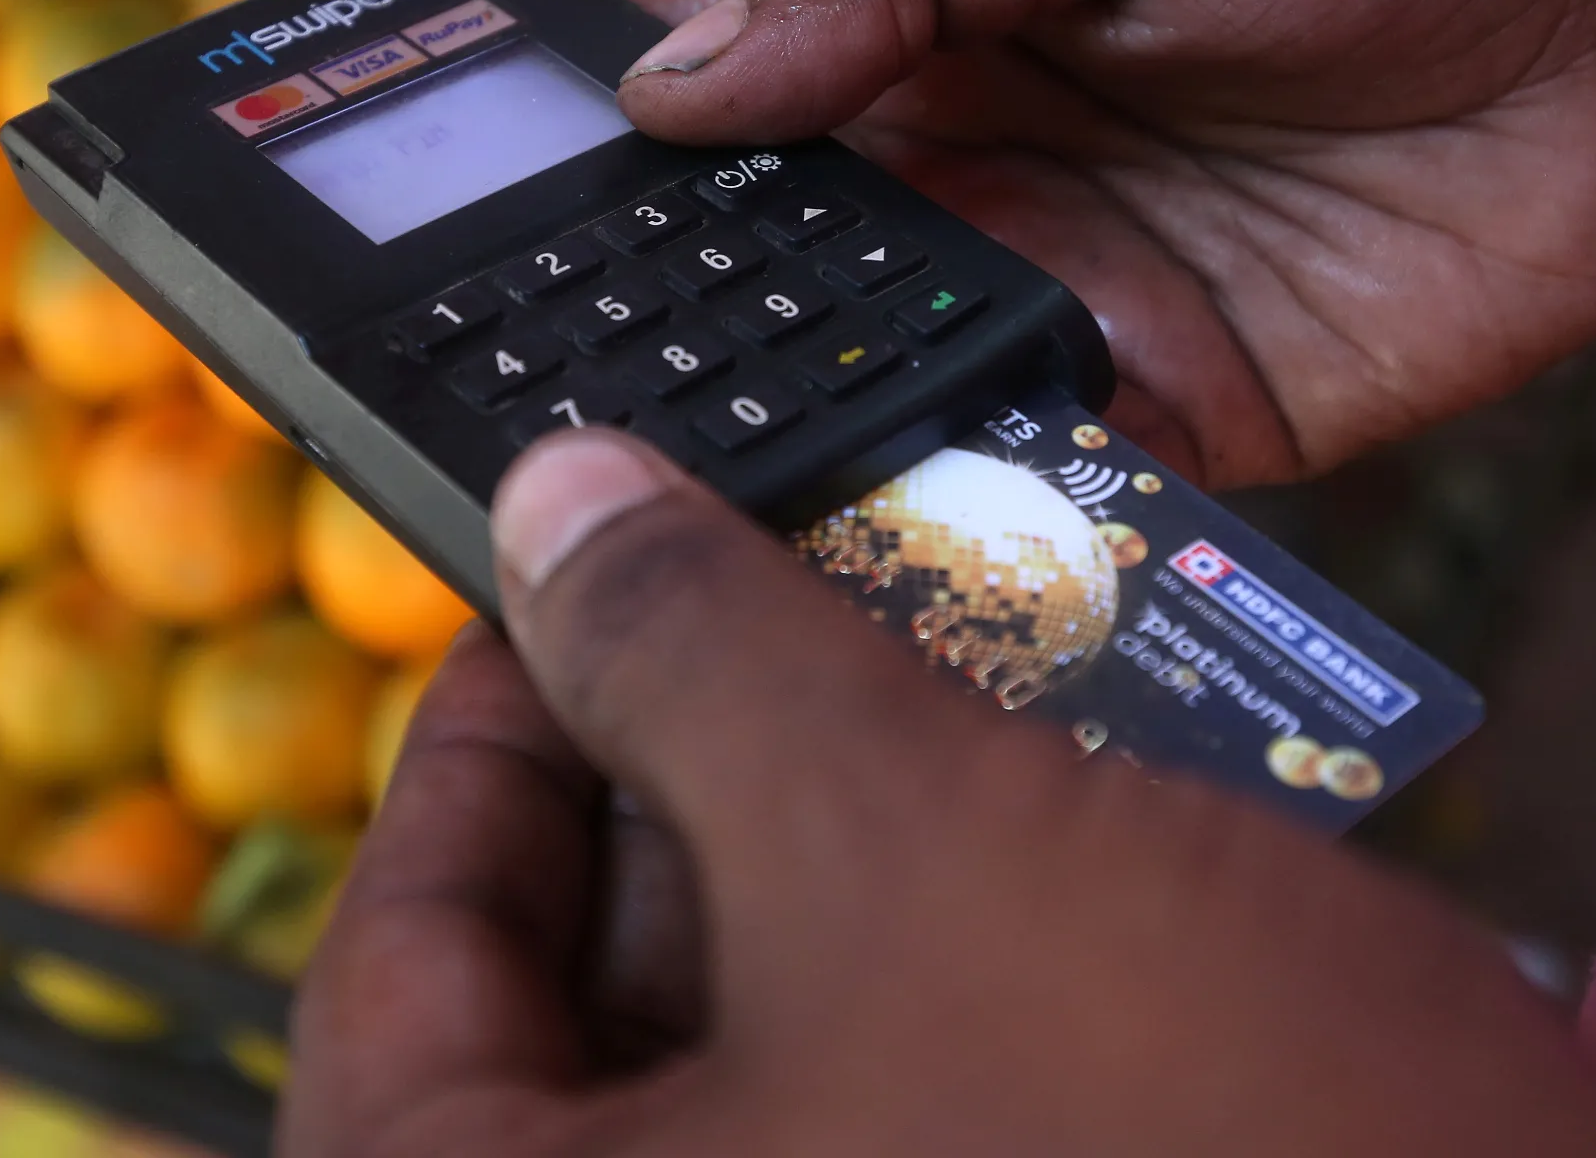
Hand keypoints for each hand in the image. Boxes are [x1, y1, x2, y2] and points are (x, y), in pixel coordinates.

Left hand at [281, 431, 1595, 1156]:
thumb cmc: (1203, 1143)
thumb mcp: (901, 854)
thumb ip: (693, 659)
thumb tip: (557, 502)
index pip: (392, 971)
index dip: (477, 740)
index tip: (570, 581)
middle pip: (580, 995)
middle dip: (695, 770)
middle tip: (775, 581)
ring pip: (770, 1023)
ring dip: (850, 832)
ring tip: (930, 649)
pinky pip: (912, 1071)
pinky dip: (958, 930)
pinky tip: (1038, 790)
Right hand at [618, 0, 1595, 484]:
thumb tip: (677, 72)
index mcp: (920, 14)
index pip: (709, 94)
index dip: (600, 162)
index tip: (480, 239)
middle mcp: (960, 172)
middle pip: (764, 277)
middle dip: (670, 345)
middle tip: (554, 419)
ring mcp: (1053, 304)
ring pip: (870, 400)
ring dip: (791, 456)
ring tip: (681, 518)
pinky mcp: (1162, 423)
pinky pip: (1028, 492)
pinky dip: (958, 532)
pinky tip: (875, 569)